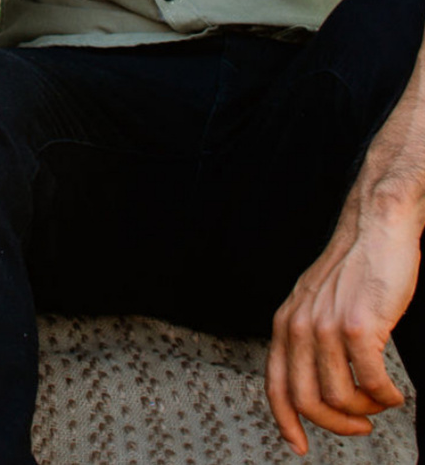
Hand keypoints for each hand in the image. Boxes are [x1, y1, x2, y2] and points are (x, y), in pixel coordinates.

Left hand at [266, 206, 418, 454]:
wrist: (376, 228)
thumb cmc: (354, 268)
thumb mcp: (315, 301)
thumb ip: (306, 336)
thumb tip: (313, 383)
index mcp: (286, 322)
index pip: (276, 385)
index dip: (286, 423)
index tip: (299, 447)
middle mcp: (300, 325)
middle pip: (307, 400)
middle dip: (337, 424)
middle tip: (361, 425)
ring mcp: (328, 325)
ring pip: (341, 397)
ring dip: (366, 409)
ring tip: (381, 398)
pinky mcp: (360, 326)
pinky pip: (373, 383)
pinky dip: (387, 396)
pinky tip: (394, 390)